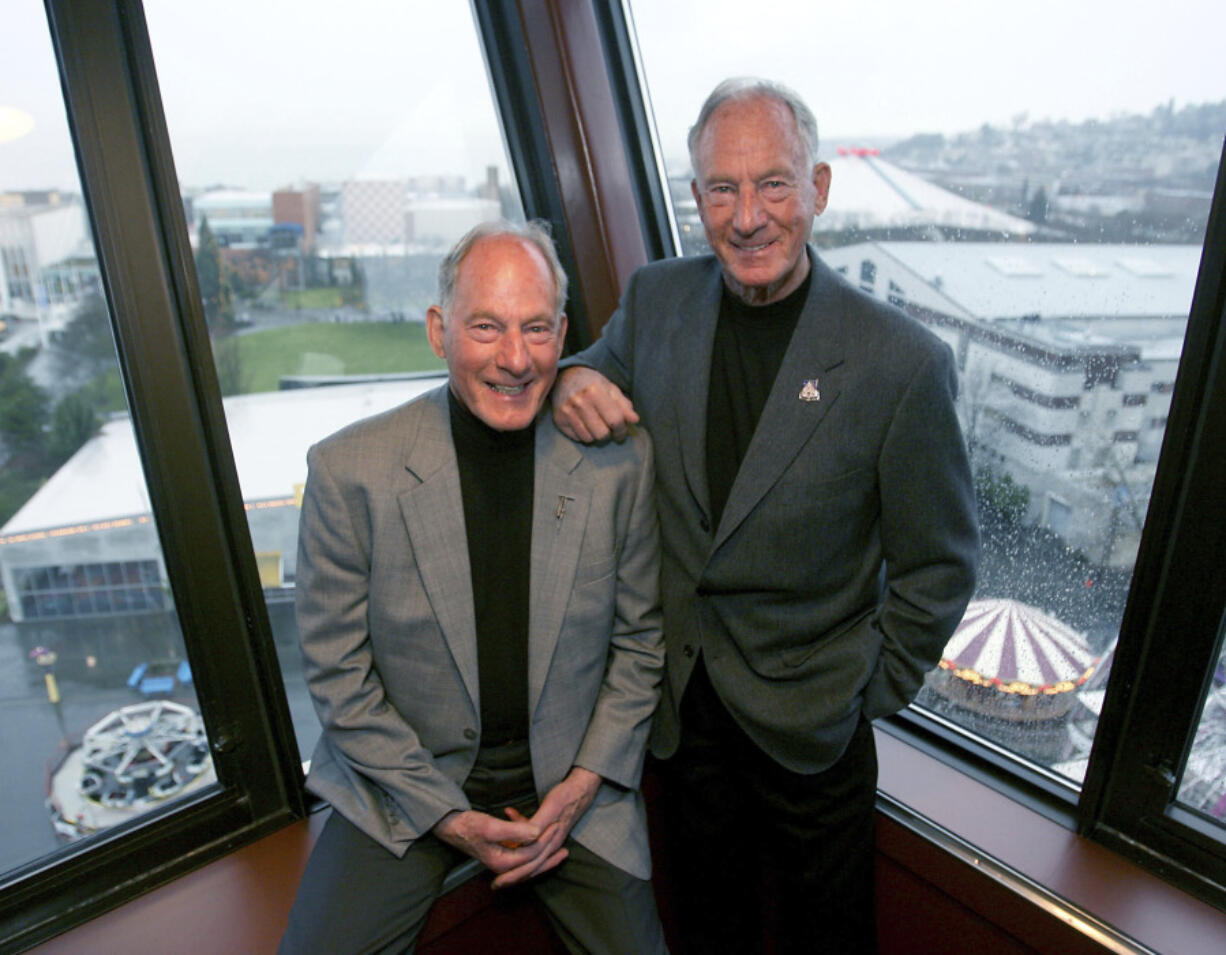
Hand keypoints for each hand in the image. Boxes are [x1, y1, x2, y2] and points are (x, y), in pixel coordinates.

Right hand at [432, 809, 566, 888]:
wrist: (450, 826)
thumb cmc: (468, 825)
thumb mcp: (491, 826)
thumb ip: (515, 831)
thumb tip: (537, 832)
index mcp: (502, 863)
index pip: (531, 854)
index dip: (545, 839)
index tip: (556, 824)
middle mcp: (503, 866)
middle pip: (533, 862)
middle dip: (550, 849)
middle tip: (563, 831)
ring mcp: (503, 861)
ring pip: (530, 860)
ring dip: (545, 851)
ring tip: (562, 845)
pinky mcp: (502, 853)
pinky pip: (524, 854)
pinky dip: (533, 846)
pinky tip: (538, 831)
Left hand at [496, 766, 600, 890]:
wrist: (581, 789)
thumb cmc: (565, 797)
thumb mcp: (550, 809)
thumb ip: (536, 825)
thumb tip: (523, 842)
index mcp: (550, 843)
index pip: (529, 865)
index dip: (513, 874)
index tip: (498, 882)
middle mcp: (551, 846)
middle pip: (530, 866)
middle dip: (512, 875)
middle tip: (495, 885)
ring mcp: (551, 840)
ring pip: (530, 857)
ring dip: (515, 861)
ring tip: (500, 870)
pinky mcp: (549, 833)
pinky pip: (532, 843)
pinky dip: (520, 840)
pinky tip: (510, 833)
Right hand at [552, 367, 639, 442]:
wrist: (565, 377)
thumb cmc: (593, 384)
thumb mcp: (611, 389)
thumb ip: (624, 405)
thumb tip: (635, 420)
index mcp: (595, 391)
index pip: (615, 420)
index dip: (622, 430)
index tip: (622, 431)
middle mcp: (579, 401)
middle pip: (602, 434)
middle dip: (609, 434)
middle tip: (611, 430)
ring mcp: (567, 411)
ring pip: (589, 439)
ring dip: (596, 435)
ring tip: (597, 425)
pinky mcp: (559, 420)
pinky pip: (577, 438)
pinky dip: (584, 435)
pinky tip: (585, 425)